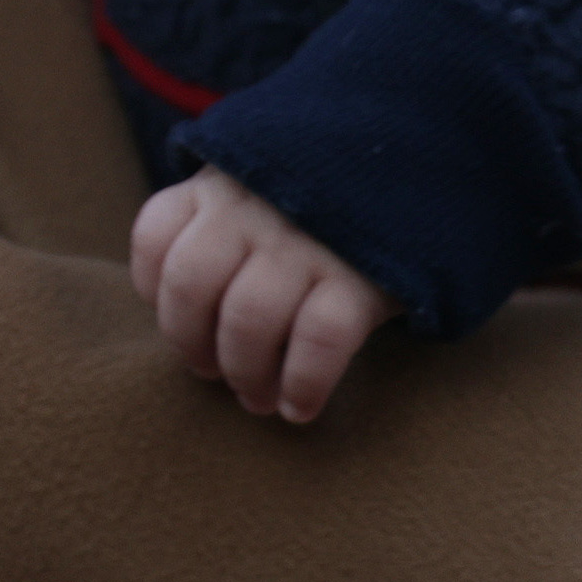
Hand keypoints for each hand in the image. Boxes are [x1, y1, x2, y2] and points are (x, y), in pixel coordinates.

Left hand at [132, 165, 399, 422]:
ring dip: (246, 374)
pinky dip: (303, 384)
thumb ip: (216, 230)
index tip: (183, 324)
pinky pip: (318, 341)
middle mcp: (254, 206)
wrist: (428, 173)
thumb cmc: (321, 206)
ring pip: (249, 320)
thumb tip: (187, 325)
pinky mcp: (361, 274)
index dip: (153, 293)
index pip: (155, 238)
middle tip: (213, 374)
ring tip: (257, 399)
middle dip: (192, 345)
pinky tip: (300, 408)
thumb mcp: (260, 189)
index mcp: (219, 184)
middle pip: (191, 287)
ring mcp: (306, 239)